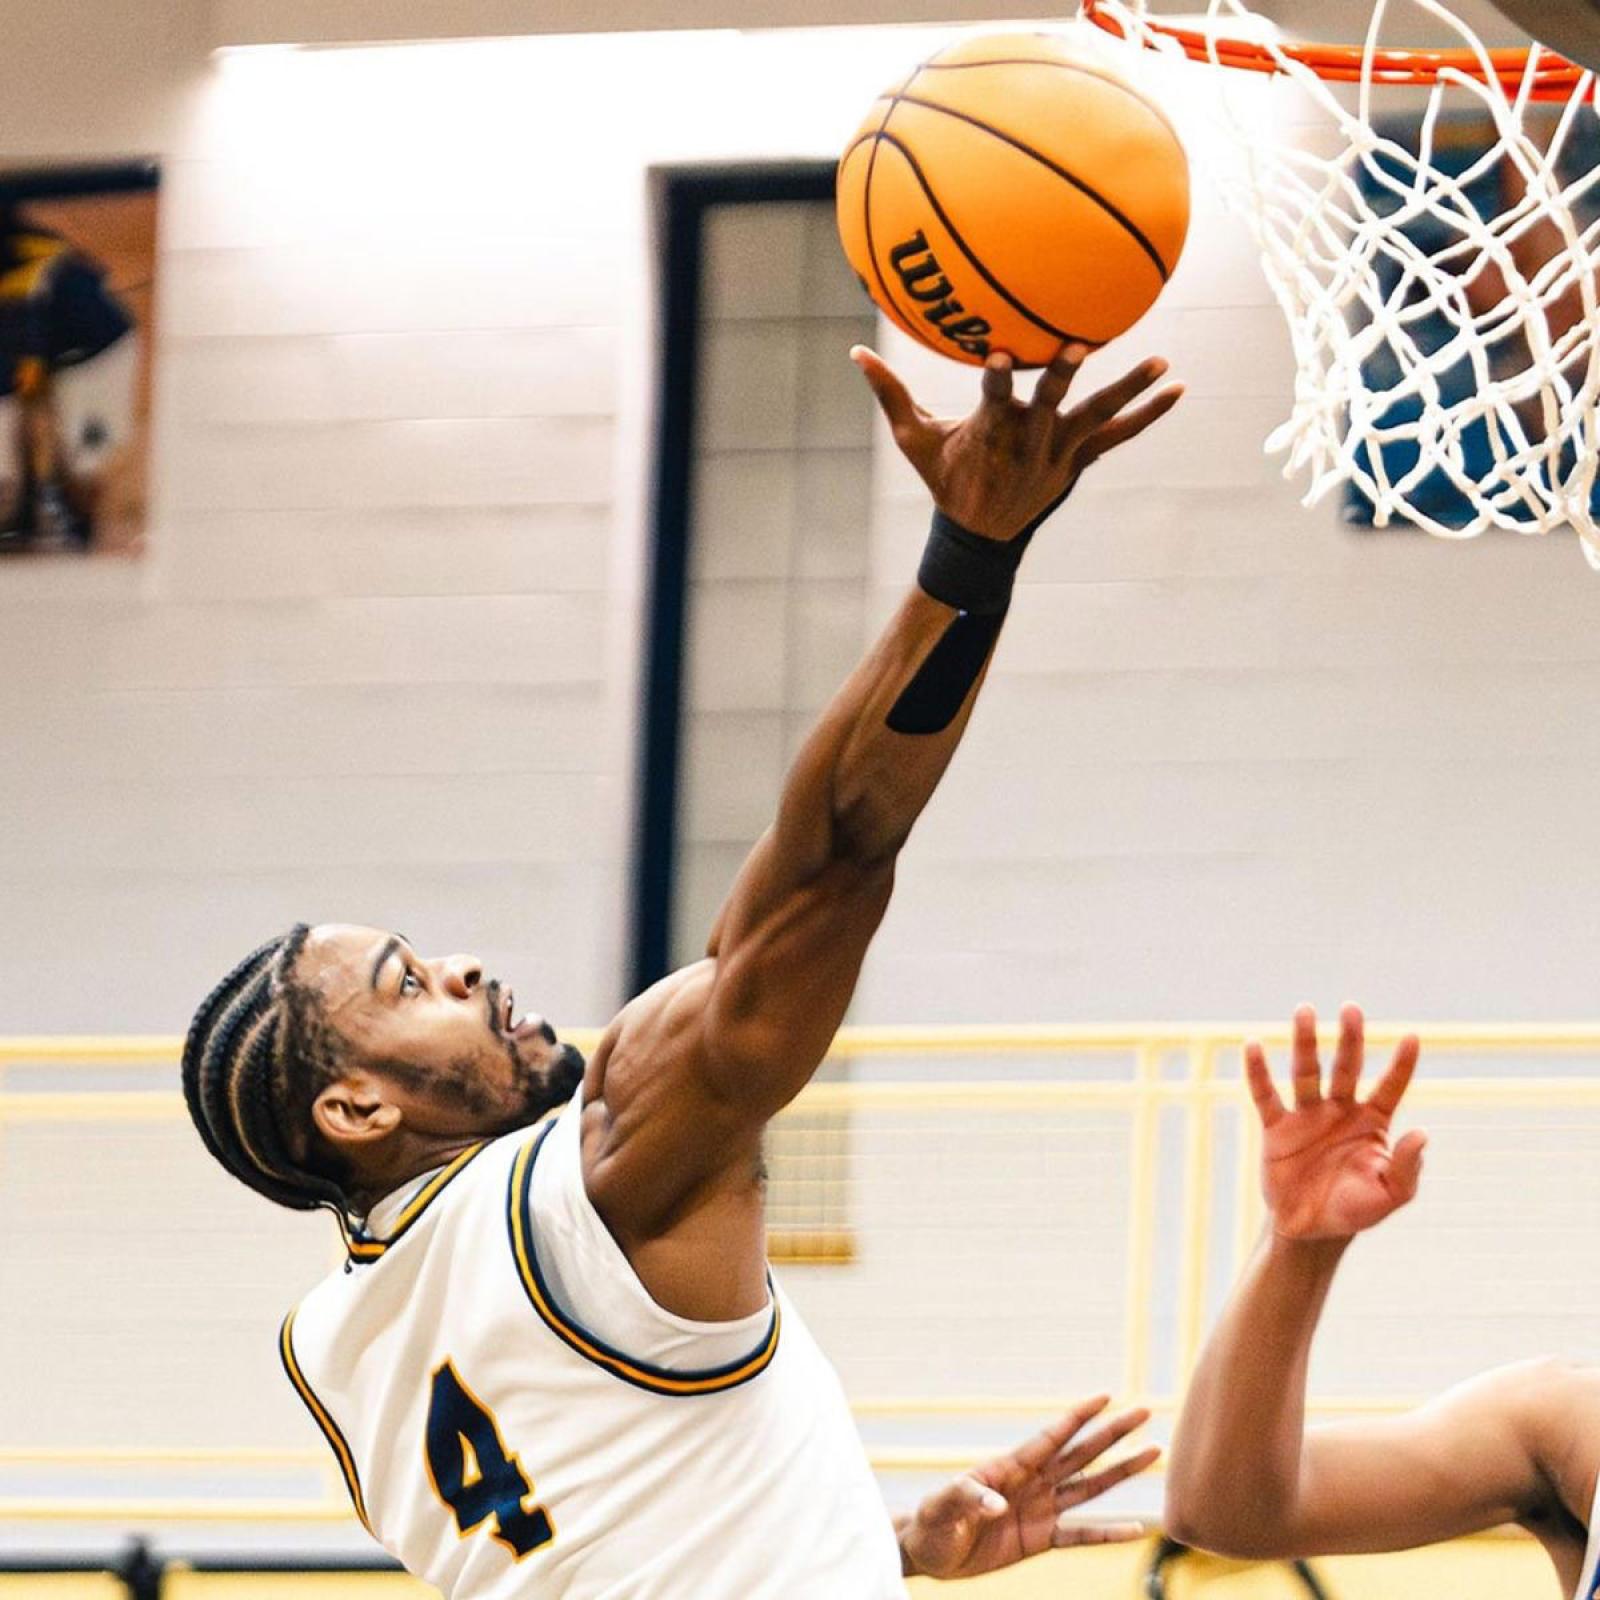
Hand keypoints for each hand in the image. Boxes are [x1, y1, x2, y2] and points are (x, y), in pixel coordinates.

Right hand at [852, 343, 1181, 541]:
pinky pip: (1118, 435)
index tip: (1002, 358)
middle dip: (1063, 378)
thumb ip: (891, 394)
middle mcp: (1029, 443)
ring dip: (1128, 391)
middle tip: (1080, 348)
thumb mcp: (916, 442)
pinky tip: (1178, 390)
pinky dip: (1148, 415)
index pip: (993, 403)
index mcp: (990, 434)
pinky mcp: (1076, 460)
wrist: (980, 538)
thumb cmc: (945, 481)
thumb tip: (856, 352)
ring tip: (1161, 364)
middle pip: (1049, 406)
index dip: (999, 382)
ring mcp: (1058, 453)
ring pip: (1095, 417)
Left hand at [899, 1396, 1157, 1580]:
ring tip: (1152, 1454)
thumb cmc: (932, 1521)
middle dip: (1112, 1433)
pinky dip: (1107, 1533)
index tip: (1107, 1396)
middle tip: (1143, 1412)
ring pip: (1089, 1486)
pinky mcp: (1040, 1539)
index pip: (1052, 1436)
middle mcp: (1032, 1482)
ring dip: (1120, 1472)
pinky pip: (1080, 1535)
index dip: (1078, 1416)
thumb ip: (968, 1498)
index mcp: (1009, 1466)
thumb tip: (998, 1505)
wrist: (929, 1552)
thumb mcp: (942, 1505)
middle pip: (1081, 1453)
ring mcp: (1039, 1509)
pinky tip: (1135, 1528)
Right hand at [1247, 1005, 1426, 1241]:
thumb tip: (1421, 1133)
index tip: (1413, 1037)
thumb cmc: (1356, 1209)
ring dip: (1305, 1042)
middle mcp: (1340, 1110)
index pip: (1390, 1086)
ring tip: (1305, 1010)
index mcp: (1372, 1123)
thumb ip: (1407, 1166)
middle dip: (1350, 1039)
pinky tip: (1254, 1045)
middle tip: (1351, 1009)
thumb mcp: (1391, 1194)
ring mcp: (1307, 1115)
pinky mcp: (1276, 1127)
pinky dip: (1258, 1072)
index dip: (1402, 1064)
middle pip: (1346, 1067)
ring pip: (1306, 1072)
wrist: (1310, 1229)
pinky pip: (1266, 1095)